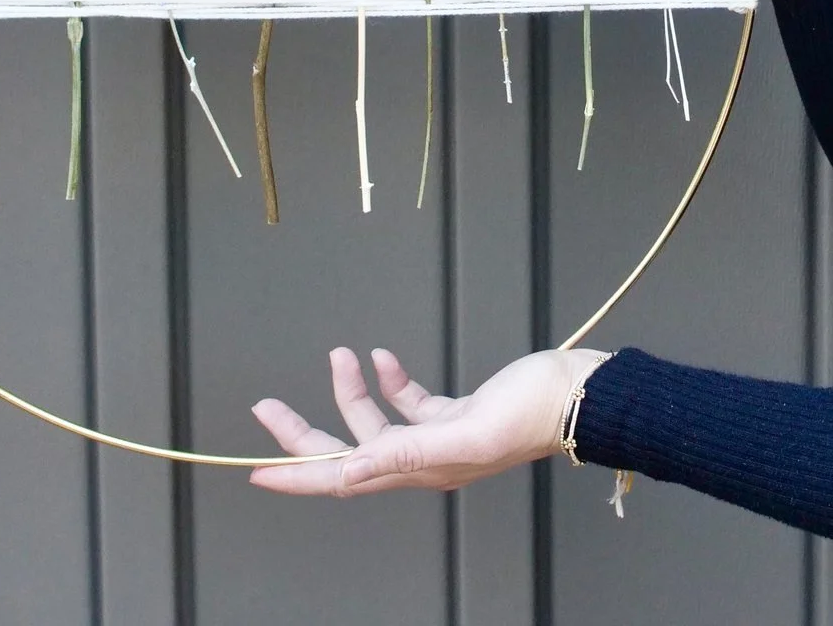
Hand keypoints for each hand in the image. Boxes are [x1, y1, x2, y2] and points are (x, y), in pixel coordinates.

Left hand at [247, 346, 604, 496]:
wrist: (576, 396)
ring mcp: (438, 438)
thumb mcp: (467, 430)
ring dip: (351, 389)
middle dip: (302, 431)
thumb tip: (348, 470)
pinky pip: (409, 403)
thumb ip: (406, 452)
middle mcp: (423, 460)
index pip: (342, 479)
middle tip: (265, 406)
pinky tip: (382, 357)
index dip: (297, 477)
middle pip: (346, 451)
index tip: (256, 473)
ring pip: (375, 422)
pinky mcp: (455, 415)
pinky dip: (392, 381)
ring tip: (342, 353)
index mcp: (420, 470)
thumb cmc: (532, 412)